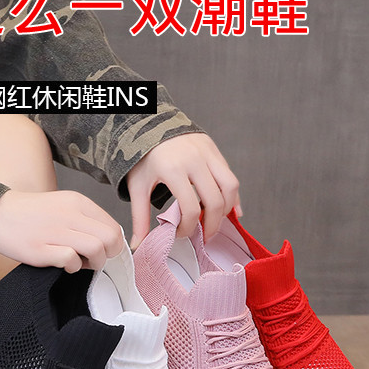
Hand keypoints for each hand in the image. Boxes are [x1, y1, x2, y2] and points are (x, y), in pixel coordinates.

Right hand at [0, 189, 123, 272]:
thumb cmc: (31, 214)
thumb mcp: (63, 205)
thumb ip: (86, 219)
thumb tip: (108, 241)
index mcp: (77, 202)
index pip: (114, 226)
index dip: (113, 244)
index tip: (103, 251)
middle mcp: (69, 214)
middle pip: (110, 239)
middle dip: (108, 255)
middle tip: (94, 260)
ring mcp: (54, 231)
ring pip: (96, 249)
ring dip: (94, 263)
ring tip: (80, 264)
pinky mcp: (40, 249)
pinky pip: (71, 260)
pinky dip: (74, 268)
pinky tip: (65, 265)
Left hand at [126, 132, 240, 245]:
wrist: (148, 124)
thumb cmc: (142, 157)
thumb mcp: (137, 187)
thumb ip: (139, 217)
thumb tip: (139, 245)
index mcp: (173, 170)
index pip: (190, 209)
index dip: (188, 228)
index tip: (180, 233)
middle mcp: (194, 160)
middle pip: (215, 201)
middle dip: (212, 225)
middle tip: (205, 236)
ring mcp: (207, 153)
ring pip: (230, 186)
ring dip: (227, 209)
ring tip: (215, 221)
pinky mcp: (214, 149)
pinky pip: (230, 175)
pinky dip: (231, 195)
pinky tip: (227, 209)